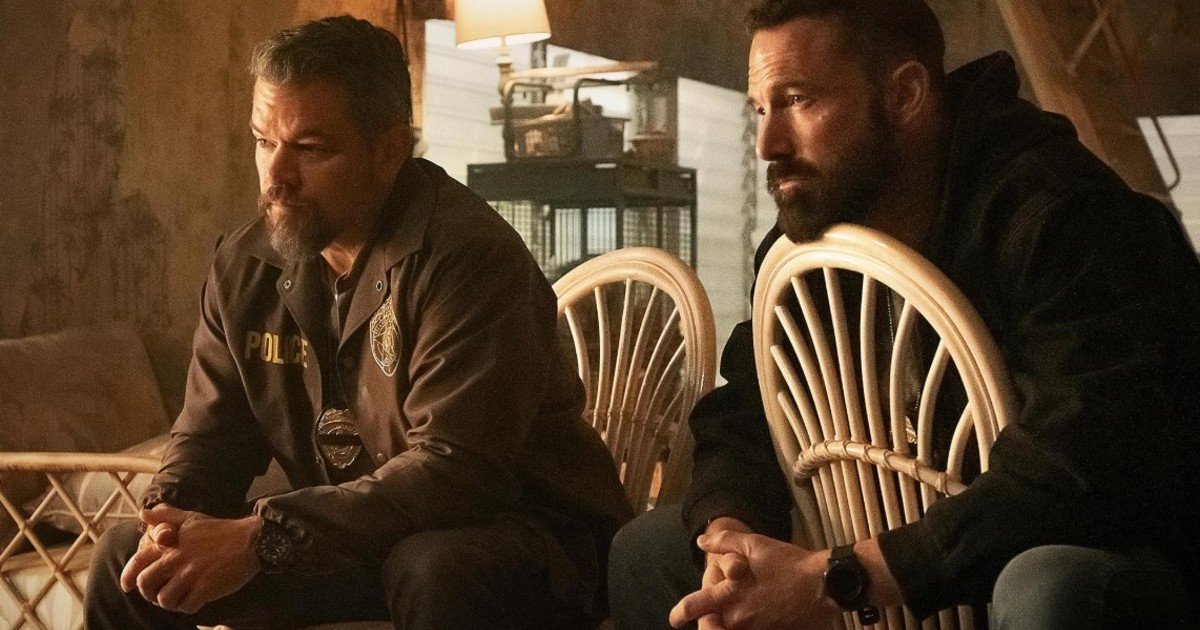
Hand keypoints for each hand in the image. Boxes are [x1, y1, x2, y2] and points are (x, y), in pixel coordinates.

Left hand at [120, 504, 262, 613]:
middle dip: (149, 593)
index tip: (127, 586)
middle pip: (146, 584)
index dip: (128, 576)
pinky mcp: (205, 588)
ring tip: (179, 599)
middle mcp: (177, 559)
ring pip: (164, 599)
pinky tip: (196, 601)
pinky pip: (186, 607)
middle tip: (159, 595)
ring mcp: (191, 575)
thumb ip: (165, 516)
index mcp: (171, 543)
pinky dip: (188, 607)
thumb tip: (142, 512)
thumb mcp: (191, 518)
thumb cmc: (221, 530)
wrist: (251, 540)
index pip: (138, 561)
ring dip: (170, 603)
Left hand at [670, 530, 837, 628]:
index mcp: (730, 595)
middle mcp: (739, 618)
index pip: (694, 607)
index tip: (676, 618)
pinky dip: (748, 628)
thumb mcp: (753, 544)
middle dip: (708, 626)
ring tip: (733, 618)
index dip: (680, 613)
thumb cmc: (788, 562)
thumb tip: (701, 542)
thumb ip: (723, 542)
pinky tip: (757, 618)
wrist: (824, 583)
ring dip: (727, 627)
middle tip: (708, 622)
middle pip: (711, 629)